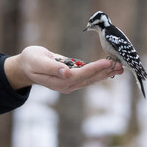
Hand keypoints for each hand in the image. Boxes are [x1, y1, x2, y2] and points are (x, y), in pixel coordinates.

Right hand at [4, 46, 123, 92]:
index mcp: (59, 81)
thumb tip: (66, 73)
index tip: (106, 62)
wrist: (25, 67)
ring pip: (91, 80)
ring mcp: (70, 84)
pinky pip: (88, 78)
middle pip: (89, 79)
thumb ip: (51, 67)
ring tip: (119, 68)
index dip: (94, 69)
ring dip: (105, 74)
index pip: (80, 75)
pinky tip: (108, 69)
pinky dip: (99, 73)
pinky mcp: (72, 80)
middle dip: (105, 72)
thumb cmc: (30, 61)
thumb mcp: (37, 61)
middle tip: (120, 65)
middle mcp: (67, 85)